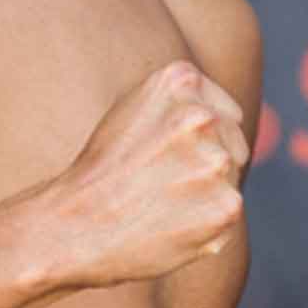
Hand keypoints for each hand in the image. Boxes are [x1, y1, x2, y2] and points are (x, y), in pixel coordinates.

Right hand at [38, 59, 249, 287]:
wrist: (73, 226)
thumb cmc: (103, 171)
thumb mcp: (134, 109)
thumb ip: (181, 102)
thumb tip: (230, 117)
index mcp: (180, 80)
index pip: (226, 114)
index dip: (202, 142)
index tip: (169, 159)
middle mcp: (202, 115)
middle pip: (234, 147)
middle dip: (206, 168)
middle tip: (159, 184)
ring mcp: (216, 161)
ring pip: (230, 182)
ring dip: (206, 197)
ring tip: (161, 205)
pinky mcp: (225, 205)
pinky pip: (227, 214)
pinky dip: (206, 227)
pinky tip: (170, 226)